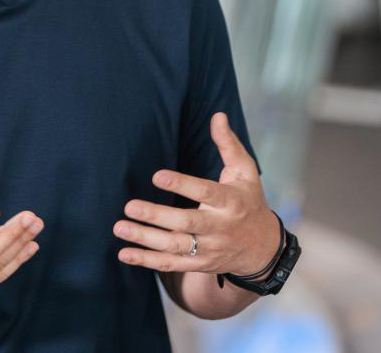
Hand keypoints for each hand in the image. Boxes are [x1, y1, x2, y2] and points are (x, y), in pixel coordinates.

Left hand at [113, 112, 277, 276]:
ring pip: (174, 246)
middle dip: (157, 216)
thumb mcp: (245, 171)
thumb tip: (217, 115)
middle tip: (130, 205)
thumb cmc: (249, 200)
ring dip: (145, 238)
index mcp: (231, 202)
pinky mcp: (199, 264)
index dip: (182, 185)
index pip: (205, 193)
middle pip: (186, 224)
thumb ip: (228, 144)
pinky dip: (146, 261)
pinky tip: (124, 252)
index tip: (157, 176)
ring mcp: (209, 249)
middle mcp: (220, 228)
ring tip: (120, 226)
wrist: (261, 248)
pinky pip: (170, 264)